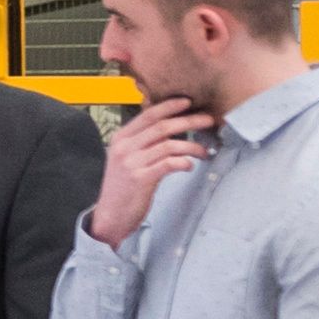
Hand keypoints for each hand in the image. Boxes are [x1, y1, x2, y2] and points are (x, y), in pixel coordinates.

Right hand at [89, 97, 216, 245]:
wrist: (110, 216)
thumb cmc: (123, 188)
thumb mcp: (126, 160)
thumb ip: (142, 143)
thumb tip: (169, 129)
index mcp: (121, 139)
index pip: (148, 115)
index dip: (169, 106)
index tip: (188, 102)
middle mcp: (125, 147)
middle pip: (162, 127)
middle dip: (189, 120)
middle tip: (208, 120)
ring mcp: (131, 163)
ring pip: (168, 145)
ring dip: (191, 146)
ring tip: (204, 151)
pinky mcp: (140, 179)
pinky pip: (168, 164)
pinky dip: (183, 162)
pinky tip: (190, 165)